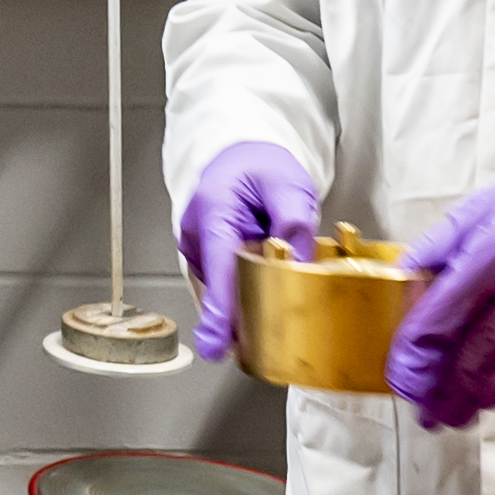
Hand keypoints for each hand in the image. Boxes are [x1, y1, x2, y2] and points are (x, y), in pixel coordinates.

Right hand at [178, 142, 324, 364]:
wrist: (242, 155)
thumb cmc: (260, 165)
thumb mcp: (289, 184)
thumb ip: (294, 220)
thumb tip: (297, 261)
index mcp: (214, 209)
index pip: (218, 266)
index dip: (220, 308)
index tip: (218, 339)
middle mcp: (198, 231)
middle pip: (220, 286)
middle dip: (245, 311)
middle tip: (274, 321)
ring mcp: (197, 247)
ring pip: (224, 288)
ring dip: (250, 295)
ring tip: (272, 271)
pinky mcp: (204, 259)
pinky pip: (225, 283)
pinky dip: (245, 288)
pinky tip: (262, 276)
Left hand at [388, 167, 494, 430]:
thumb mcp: (480, 208)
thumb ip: (440, 247)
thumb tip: (404, 284)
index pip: (444, 314)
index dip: (417, 353)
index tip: (401, 376)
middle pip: (472, 351)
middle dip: (440, 388)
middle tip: (420, 410)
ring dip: (469, 397)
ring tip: (445, 415)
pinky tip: (482, 398)